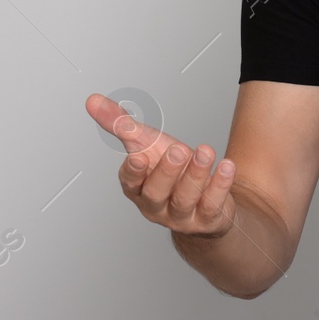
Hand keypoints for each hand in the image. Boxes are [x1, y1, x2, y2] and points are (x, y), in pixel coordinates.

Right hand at [85, 93, 237, 237]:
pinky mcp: (207, 219)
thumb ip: (120, 124)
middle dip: (167, 171)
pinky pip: (212, 204)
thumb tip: (92, 100)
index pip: (130, 183)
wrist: (204, 199)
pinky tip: (226, 166)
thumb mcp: (147, 144)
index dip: (133, 172)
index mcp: (138, 188)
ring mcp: (182, 215)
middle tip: (177, 150)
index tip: (138, 157)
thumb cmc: (171, 169)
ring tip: (205, 151)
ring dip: (196, 174)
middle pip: (157, 192)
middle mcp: (157, 205)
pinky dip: (220, 185)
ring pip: (185, 198)